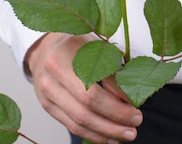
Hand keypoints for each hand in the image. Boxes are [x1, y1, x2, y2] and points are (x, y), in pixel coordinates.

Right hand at [25, 32, 142, 143]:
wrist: (45, 49)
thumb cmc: (75, 45)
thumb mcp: (95, 47)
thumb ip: (110, 70)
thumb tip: (128, 98)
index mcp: (64, 58)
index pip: (95, 85)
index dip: (117, 100)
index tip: (137, 106)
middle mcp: (52, 78)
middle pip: (86, 107)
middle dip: (115, 118)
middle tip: (136, 123)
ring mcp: (47, 95)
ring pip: (78, 121)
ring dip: (106, 132)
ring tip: (126, 135)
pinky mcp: (48, 107)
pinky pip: (71, 126)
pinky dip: (92, 134)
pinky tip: (109, 137)